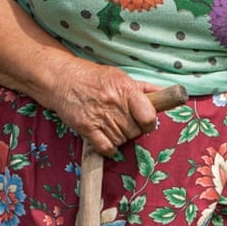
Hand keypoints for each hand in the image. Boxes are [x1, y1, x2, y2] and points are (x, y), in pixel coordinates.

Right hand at [45, 59, 163, 155]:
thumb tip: (164, 94)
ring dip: (119, 138)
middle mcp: (114, 103)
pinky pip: (106, 147)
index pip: (148, 116)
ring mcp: (99, 116)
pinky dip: (109, 148)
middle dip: (132, 130)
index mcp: (126, 89)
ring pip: (121, 140)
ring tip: (112, 127)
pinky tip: (106, 140)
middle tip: (124, 123)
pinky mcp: (85, 126)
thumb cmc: (93, 78)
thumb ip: (143, 88)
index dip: (149, 124)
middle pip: (134, 131)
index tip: (145, 123)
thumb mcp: (120, 77)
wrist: (62, 79)